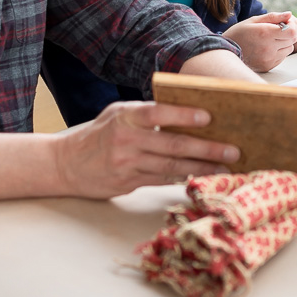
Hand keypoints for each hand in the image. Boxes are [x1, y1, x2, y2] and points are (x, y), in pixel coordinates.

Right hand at [53, 101, 238, 198]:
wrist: (64, 164)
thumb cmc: (98, 134)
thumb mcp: (116, 114)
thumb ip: (145, 113)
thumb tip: (187, 113)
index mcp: (125, 116)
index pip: (157, 113)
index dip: (182, 115)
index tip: (208, 117)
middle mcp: (126, 140)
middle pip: (172, 145)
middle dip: (206, 148)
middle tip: (232, 150)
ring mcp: (127, 164)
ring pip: (171, 167)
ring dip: (201, 168)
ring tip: (226, 167)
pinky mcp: (128, 183)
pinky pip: (162, 180)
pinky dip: (184, 179)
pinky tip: (203, 177)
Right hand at [223, 12, 296, 71]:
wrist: (226, 52)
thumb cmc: (239, 33)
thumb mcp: (253, 20)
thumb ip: (273, 17)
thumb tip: (289, 14)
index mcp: (265, 33)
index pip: (292, 31)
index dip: (290, 26)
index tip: (283, 24)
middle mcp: (268, 47)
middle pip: (292, 40)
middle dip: (287, 34)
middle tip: (276, 32)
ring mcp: (268, 58)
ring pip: (289, 49)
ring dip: (283, 44)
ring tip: (270, 40)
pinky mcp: (268, 66)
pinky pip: (282, 57)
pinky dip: (278, 52)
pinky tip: (266, 48)